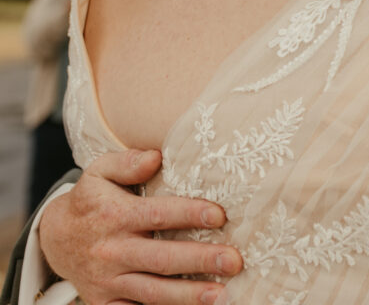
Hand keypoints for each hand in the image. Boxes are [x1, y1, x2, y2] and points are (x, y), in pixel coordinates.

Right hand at [40, 149, 242, 304]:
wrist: (54, 239)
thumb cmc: (91, 199)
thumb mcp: (99, 171)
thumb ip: (127, 162)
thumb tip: (156, 157)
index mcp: (116, 216)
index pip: (159, 215)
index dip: (190, 215)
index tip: (220, 215)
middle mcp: (113, 251)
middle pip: (162, 258)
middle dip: (200, 261)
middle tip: (234, 261)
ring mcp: (108, 281)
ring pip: (153, 292)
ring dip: (189, 296)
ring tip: (223, 295)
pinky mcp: (105, 303)